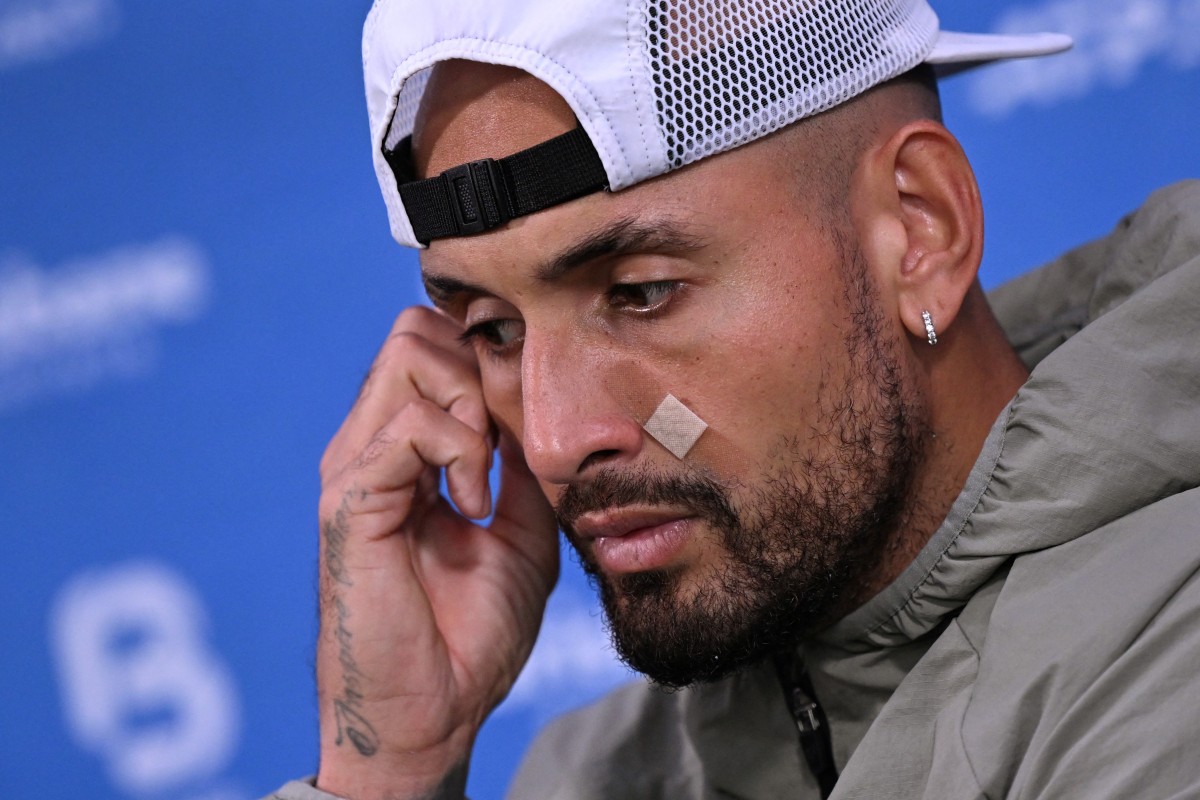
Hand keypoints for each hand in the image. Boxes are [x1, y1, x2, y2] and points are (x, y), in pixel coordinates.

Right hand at [314, 306, 558, 799]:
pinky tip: (470, 506)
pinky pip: (407, 426)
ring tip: (484, 480)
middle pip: (417, 331)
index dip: (488, 362)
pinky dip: (457, 451)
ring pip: (411, 356)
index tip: (524, 424)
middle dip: (478, 369)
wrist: (436, 708)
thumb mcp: (523, 529)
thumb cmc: (472, 630)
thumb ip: (520, 464)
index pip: (435, 345)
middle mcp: (373, 445)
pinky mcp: (349, 500)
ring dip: (471, 406)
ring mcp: (356, 467)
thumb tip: (535, 405)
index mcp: (407, 449)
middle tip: (502, 444)